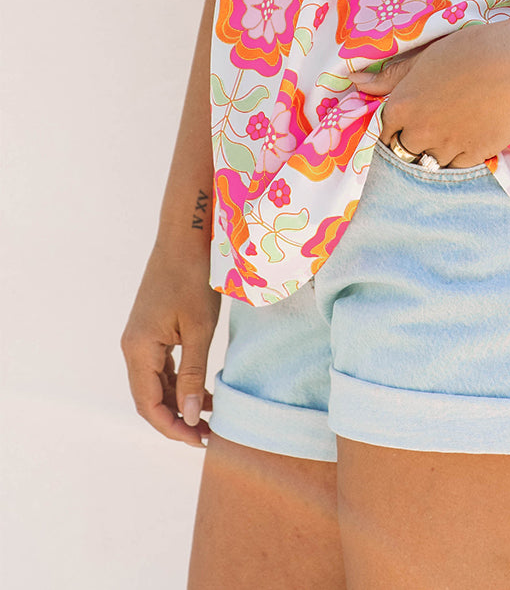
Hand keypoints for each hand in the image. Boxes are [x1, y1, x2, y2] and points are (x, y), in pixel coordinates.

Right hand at [121, 244, 221, 447]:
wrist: (185, 237)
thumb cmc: (193, 278)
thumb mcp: (199, 329)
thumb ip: (192, 374)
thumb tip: (189, 416)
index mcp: (139, 349)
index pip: (148, 404)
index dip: (172, 427)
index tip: (199, 439)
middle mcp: (133, 347)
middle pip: (149, 398)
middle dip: (175, 420)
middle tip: (207, 434)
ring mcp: (141, 338)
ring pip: (155, 384)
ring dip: (178, 402)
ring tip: (209, 417)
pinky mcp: (152, 330)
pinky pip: (161, 367)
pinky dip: (179, 382)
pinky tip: (202, 391)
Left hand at [354, 22, 509, 167]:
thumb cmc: (468, 51)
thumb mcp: (423, 58)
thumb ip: (389, 76)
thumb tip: (354, 81)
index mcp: (401, 106)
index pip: (384, 134)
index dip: (395, 132)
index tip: (406, 127)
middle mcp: (418, 131)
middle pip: (404, 153)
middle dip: (414, 145)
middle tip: (434, 128)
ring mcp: (445, 147)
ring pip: (430, 164)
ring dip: (437, 154)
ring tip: (454, 132)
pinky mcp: (472, 157)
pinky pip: (457, 168)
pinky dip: (460, 159)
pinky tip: (470, 138)